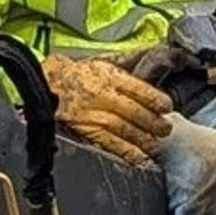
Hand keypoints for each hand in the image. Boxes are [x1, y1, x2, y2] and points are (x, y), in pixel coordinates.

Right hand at [43, 54, 173, 165]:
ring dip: (144, 139)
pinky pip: (110, 143)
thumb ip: (127, 64)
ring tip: (155, 144)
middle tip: (165, 129)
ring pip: (126, 129)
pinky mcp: (87, 130)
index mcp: (110, 75)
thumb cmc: (79, 74)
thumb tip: (151, 58)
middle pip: (136, 111)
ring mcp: (95, 114)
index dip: (157, 100)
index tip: (167, 107)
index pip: (140, 89)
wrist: (48, 84)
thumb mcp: (103, 62)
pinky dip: (127, 152)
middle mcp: (103, 95)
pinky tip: (139, 156)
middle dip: (154, 123)